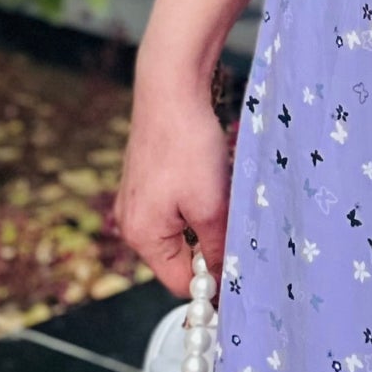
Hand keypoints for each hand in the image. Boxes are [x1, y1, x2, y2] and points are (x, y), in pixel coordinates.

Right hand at [115, 66, 233, 296]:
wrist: (171, 89)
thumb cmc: (187, 146)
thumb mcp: (210, 206)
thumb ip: (216, 248)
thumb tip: (222, 279)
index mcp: (142, 236)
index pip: (180, 282)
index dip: (211, 281)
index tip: (239, 269)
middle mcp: (132, 222)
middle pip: (179, 256)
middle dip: (210, 245)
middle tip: (235, 222)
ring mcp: (137, 199)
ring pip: (181, 228)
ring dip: (206, 219)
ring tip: (222, 191)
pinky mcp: (146, 179)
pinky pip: (175, 205)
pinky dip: (197, 199)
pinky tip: (210, 175)